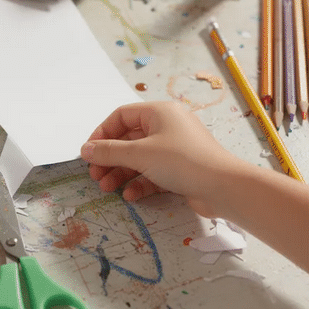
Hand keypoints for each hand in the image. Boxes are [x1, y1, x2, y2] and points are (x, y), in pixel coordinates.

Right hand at [79, 101, 246, 215]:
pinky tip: (131, 195)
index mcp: (159, 112)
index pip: (121, 117)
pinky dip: (140, 182)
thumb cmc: (182, 161)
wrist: (223, 187)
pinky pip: (153, 172)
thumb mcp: (140, 154)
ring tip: (108, 188)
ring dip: (122, 173)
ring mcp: (174, 149)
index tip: (88, 153)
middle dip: (110, 158)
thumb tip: (85, 150)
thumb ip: (109, 152)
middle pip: (129, 139)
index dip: (102, 134)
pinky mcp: (180, 169)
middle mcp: (167, 126)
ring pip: (140, 158)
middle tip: (96, 176)